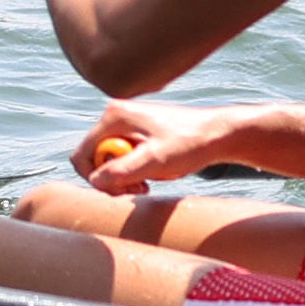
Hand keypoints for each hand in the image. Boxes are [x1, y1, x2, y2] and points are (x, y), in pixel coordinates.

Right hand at [76, 98, 225, 192]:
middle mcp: (117, 116)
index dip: (95, 178)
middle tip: (139, 188)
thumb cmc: (192, 143)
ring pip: (112, 160)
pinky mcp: (141, 132)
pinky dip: (138, 170)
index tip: (119, 189)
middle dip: (114, 178)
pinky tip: (157, 171)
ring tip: (150, 181)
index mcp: (114, 116)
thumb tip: (95, 182)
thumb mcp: (154, 161)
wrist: (222, 134)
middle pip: (96, 158)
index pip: (82, 154)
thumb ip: (121, 172)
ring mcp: (129, 123)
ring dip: (127, 176)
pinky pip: (126, 157)